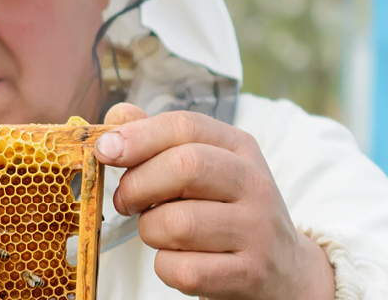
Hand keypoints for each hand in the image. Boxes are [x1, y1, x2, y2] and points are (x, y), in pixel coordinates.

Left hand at [95, 103, 333, 299]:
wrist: (283, 267)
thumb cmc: (225, 209)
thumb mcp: (205, 165)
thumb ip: (160, 139)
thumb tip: (117, 115)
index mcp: (240, 148)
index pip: (185, 126)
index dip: (137, 135)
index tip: (104, 150)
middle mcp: (255, 184)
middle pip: (185, 167)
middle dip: (138, 184)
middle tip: (126, 201)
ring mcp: (256, 231)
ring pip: (177, 224)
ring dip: (149, 230)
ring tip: (159, 231)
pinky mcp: (248, 273)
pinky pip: (183, 269)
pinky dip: (165, 267)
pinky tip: (179, 259)